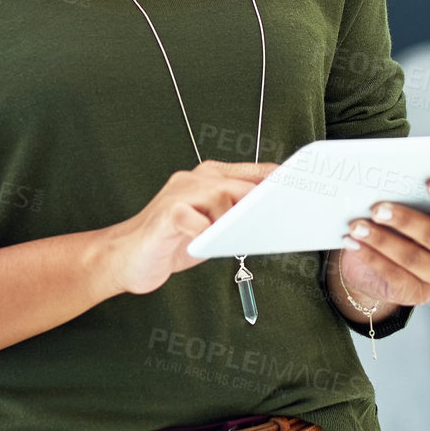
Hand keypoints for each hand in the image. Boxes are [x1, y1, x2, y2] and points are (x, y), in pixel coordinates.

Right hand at [106, 160, 277, 295]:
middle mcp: (195, 179)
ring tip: (248, 231)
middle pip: (240, 183)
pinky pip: (190, 217)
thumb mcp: (212, 228)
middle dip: (266, 199)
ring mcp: (178, 194)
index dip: (279, 179)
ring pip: (220, 194)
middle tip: (287, 213)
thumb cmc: (172, 242)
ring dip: (237, 214)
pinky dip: (203, 228)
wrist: (124, 258)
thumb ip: (236, 217)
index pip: (253, 172)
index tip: (305, 188)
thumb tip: (275, 218)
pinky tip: (207, 240)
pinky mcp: (164, 216)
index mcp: (210, 177)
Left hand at [337, 176, 429, 313]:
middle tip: (377, 209)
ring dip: (381, 240)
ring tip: (357, 226)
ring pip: (412, 257)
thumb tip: (383, 186)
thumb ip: (408, 199)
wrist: (382, 268)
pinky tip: (354, 244)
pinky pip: (394, 275)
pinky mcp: (420, 294)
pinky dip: (371, 257)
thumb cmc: (400, 228)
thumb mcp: (409, 210)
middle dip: (404, 220)